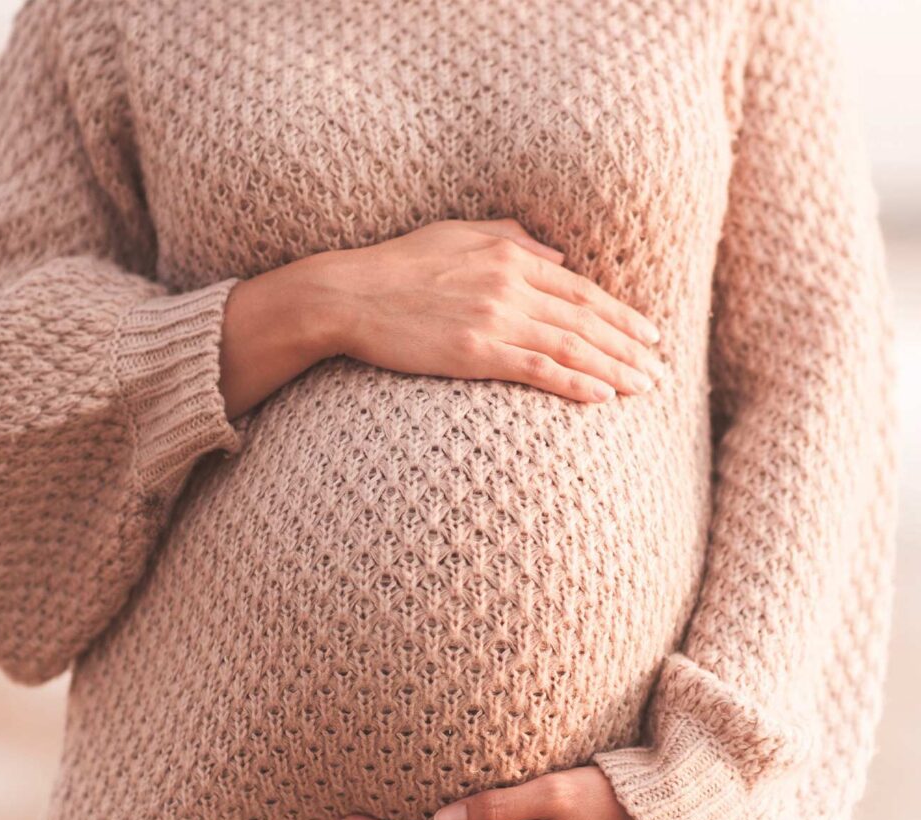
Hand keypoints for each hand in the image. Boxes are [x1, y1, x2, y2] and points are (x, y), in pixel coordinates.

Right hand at [313, 217, 667, 403]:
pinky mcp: (474, 350)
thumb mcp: (457, 234)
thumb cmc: (398, 265)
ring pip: (571, 345)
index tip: (649, 334)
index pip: (581, 289)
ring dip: (615, 368)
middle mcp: (511, 283)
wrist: (349, 294)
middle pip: (586, 318)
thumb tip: (556, 255)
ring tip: (646, 387)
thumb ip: (512, 238)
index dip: (621, 314)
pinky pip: (537, 368)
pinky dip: (575, 382)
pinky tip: (603, 396)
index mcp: (511, 255)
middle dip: (629, 346)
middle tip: (661, 370)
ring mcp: (494, 317)